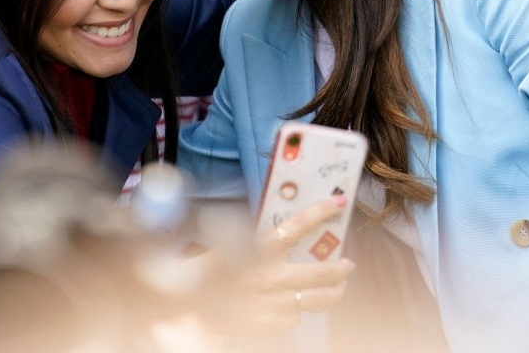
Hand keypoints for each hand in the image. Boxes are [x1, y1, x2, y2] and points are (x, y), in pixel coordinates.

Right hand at [194, 195, 355, 335]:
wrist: (181, 299)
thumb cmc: (204, 267)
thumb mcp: (228, 242)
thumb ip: (257, 240)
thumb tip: (286, 232)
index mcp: (256, 249)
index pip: (295, 226)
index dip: (319, 212)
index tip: (338, 203)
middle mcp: (267, 276)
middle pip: (318, 272)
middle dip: (339, 269)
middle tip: (347, 265)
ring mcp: (269, 303)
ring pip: (314, 299)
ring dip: (331, 293)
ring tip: (338, 288)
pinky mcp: (266, 324)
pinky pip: (294, 318)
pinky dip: (298, 310)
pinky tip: (294, 305)